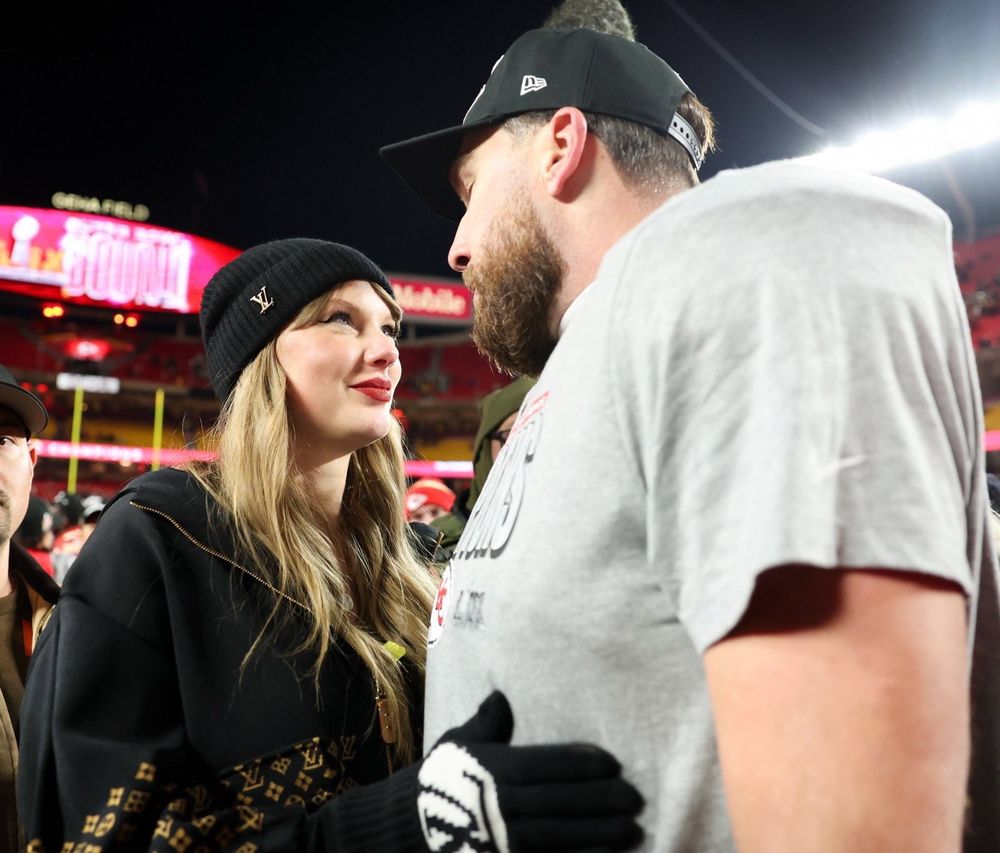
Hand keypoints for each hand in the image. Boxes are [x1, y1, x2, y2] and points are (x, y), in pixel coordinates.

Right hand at [416, 690, 643, 852]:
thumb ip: (485, 724)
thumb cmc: (442, 778)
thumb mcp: (458, 744)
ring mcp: (501, 841)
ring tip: (633, 829)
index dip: (580, 764)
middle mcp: (498, 806)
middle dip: (601, 801)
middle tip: (636, 797)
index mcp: (492, 770)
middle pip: (559, 802)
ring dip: (599, 835)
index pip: (544, 764)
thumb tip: (501, 696)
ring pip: (558, 837)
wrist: (404, 826)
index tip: (613, 762)